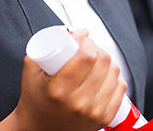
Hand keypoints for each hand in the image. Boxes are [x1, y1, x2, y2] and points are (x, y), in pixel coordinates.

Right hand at [0, 29, 126, 130]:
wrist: (38, 130)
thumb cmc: (34, 99)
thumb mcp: (31, 71)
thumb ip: (47, 46)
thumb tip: (80, 32)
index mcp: (59, 89)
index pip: (87, 57)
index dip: (88, 42)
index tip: (83, 40)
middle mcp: (79, 103)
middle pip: (103, 62)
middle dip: (97, 49)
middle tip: (89, 49)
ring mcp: (93, 112)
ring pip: (114, 73)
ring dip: (107, 62)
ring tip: (96, 62)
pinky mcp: (104, 118)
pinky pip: (120, 89)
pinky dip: (115, 77)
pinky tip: (106, 75)